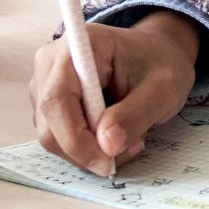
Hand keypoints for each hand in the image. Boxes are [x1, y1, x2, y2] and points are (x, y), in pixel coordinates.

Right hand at [28, 12, 199, 175]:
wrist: (157, 53)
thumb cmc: (160, 63)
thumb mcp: (162, 89)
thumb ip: (135, 114)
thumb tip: (106, 146)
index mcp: (79, 46)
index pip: (57, 100)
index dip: (75, 138)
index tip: (106, 162)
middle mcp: (51, 62)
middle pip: (50, 124)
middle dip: (86, 150)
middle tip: (131, 148)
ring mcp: (46, 83)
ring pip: (53, 136)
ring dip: (89, 150)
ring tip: (130, 138)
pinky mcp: (50, 102)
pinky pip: (59, 136)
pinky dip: (86, 146)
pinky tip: (115, 135)